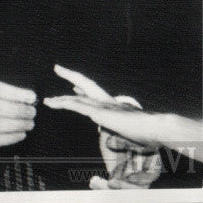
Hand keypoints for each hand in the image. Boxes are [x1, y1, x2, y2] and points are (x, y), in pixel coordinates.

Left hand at [51, 65, 161, 188]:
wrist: (155, 127)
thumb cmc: (148, 133)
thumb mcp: (131, 130)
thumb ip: (122, 130)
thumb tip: (120, 134)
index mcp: (114, 105)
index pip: (94, 94)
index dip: (82, 88)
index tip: (72, 85)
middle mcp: (107, 101)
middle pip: (85, 84)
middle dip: (71, 76)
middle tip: (58, 68)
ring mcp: (104, 105)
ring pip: (78, 97)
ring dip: (61, 98)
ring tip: (48, 100)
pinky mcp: (100, 113)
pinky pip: (78, 106)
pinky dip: (65, 103)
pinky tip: (55, 103)